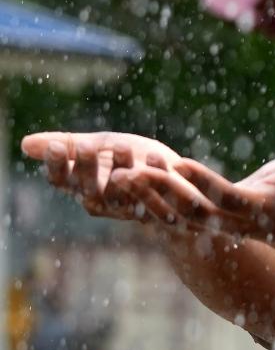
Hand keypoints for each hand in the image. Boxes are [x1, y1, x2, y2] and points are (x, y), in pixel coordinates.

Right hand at [21, 131, 181, 220]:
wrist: (174, 174)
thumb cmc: (129, 158)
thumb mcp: (99, 145)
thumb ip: (69, 145)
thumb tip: (25, 143)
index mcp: (82, 185)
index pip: (61, 181)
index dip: (57, 166)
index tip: (56, 146)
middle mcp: (103, 201)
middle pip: (87, 190)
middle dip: (86, 167)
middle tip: (86, 145)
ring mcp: (131, 206)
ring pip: (121, 192)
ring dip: (120, 167)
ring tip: (121, 144)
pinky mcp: (160, 206)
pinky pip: (156, 192)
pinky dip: (155, 172)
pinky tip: (154, 155)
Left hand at [111, 155, 274, 241]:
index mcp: (258, 211)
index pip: (227, 198)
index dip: (204, 182)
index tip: (179, 162)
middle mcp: (233, 225)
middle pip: (193, 211)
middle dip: (164, 190)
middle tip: (134, 170)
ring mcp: (215, 228)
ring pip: (175, 217)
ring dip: (148, 197)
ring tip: (120, 175)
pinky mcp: (201, 224)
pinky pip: (169, 216)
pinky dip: (146, 200)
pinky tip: (125, 181)